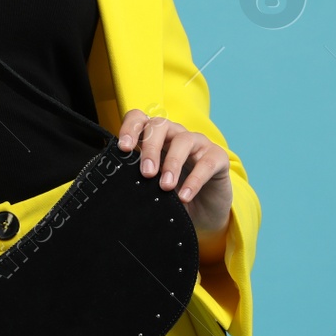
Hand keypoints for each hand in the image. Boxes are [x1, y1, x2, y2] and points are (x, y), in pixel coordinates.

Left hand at [116, 109, 231, 261]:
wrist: (203, 215)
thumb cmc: (173, 195)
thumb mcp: (151, 187)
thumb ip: (138, 178)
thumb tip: (117, 181)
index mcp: (156, 139)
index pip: (140, 119)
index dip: (130, 128)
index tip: (124, 148)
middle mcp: (176, 135)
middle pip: (160, 126)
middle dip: (151, 148)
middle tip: (147, 173)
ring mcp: (198, 144)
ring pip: (183, 140)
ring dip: (172, 163)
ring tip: (165, 186)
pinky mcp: (218, 158)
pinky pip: (206, 162)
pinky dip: (195, 180)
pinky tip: (185, 196)